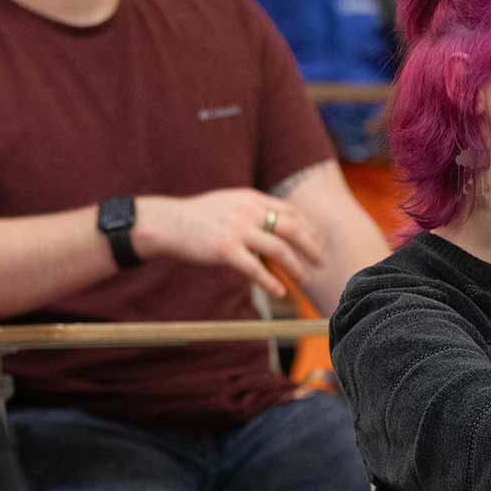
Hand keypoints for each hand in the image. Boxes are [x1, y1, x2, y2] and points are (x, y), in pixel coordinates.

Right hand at [135, 189, 325, 296]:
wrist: (167, 223)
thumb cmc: (198, 217)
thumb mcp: (230, 204)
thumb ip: (253, 212)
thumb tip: (276, 229)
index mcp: (252, 199)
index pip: (291, 212)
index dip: (310, 228)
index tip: (319, 242)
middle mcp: (249, 211)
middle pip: (293, 229)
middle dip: (312, 247)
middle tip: (323, 262)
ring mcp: (238, 230)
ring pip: (279, 249)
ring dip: (298, 266)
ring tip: (307, 279)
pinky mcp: (225, 249)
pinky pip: (255, 268)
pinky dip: (271, 281)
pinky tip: (280, 291)